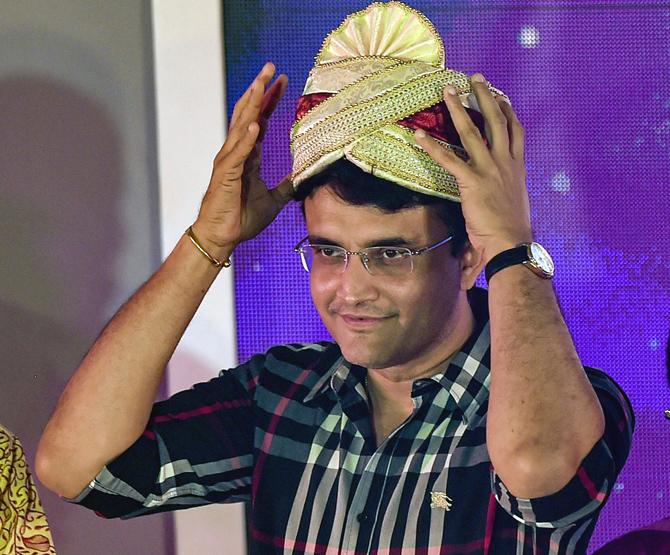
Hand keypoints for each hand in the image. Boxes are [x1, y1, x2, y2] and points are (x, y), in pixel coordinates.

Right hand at [193, 62, 293, 257]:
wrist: (223, 237)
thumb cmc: (241, 218)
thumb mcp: (273, 200)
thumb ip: (286, 186)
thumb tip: (302, 178)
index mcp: (248, 156)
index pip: (259, 120)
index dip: (270, 100)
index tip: (282, 82)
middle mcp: (237, 152)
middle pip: (248, 113)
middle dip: (260, 89)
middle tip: (271, 67)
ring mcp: (229, 161)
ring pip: (240, 125)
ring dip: (252, 104)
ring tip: (261, 83)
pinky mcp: (226, 174)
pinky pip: (237, 153)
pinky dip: (246, 138)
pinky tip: (255, 123)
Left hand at [415, 73, 531, 262]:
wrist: (512, 242)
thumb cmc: (511, 228)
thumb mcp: (513, 201)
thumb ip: (505, 189)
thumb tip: (499, 186)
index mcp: (517, 166)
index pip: (515, 130)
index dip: (507, 110)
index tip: (500, 95)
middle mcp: (505, 162)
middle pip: (496, 120)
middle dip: (485, 96)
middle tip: (475, 78)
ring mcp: (489, 169)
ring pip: (473, 131)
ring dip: (459, 108)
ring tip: (449, 90)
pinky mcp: (471, 181)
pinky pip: (448, 159)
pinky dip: (432, 146)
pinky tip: (418, 135)